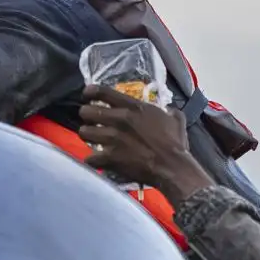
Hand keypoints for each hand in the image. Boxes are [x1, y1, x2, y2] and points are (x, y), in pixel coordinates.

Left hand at [77, 85, 212, 199]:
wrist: (172, 168)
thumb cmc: (175, 144)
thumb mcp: (176, 120)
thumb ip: (169, 111)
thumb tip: (168, 111)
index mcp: (134, 107)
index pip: (102, 91)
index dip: (90, 92)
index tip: (87, 95)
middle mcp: (119, 120)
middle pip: (87, 112)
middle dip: (86, 116)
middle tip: (91, 121)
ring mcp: (113, 139)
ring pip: (84, 132)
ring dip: (87, 136)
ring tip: (92, 139)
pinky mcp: (110, 158)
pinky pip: (89, 157)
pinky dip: (92, 160)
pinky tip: (97, 160)